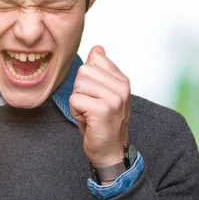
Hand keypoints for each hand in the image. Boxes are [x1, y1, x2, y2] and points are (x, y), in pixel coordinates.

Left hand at [69, 46, 129, 168]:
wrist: (110, 151)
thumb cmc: (103, 123)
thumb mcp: (103, 93)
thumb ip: (100, 70)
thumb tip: (97, 47)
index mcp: (122, 80)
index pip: (95, 59)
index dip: (88, 79)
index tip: (96, 95)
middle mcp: (121, 87)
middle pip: (84, 72)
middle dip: (80, 91)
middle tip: (91, 107)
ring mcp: (114, 98)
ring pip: (78, 85)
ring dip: (78, 102)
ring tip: (90, 114)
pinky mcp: (103, 109)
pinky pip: (75, 99)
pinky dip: (76, 112)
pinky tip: (88, 120)